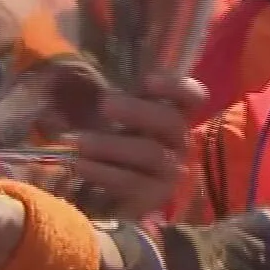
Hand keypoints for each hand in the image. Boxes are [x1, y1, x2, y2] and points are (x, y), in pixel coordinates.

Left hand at [69, 73, 205, 218]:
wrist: (107, 197)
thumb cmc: (113, 142)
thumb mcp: (116, 116)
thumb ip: (113, 97)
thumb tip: (77, 72)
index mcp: (174, 115)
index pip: (193, 97)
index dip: (176, 87)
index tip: (147, 81)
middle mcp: (178, 142)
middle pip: (171, 121)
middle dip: (137, 110)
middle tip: (105, 104)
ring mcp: (169, 172)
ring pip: (151, 153)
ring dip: (112, 145)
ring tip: (80, 142)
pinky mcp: (152, 197)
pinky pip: (131, 182)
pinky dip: (103, 172)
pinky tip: (79, 164)